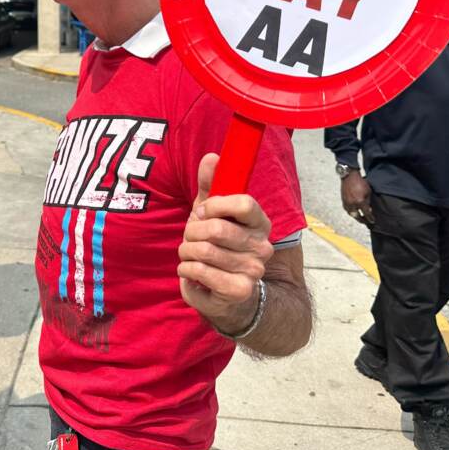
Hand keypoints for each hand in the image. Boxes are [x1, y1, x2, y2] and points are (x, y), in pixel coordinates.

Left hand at [178, 153, 272, 333]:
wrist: (227, 293)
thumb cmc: (218, 245)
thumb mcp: (212, 213)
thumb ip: (211, 184)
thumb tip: (212, 156)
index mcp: (260, 222)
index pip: (243, 203)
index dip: (215, 205)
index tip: (203, 211)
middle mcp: (262, 246)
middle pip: (215, 228)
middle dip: (192, 231)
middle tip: (191, 237)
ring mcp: (253, 270)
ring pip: (202, 250)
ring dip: (186, 252)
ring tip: (190, 255)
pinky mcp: (238, 291)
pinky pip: (199, 272)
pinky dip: (186, 270)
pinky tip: (191, 272)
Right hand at [341, 171, 373, 223]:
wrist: (349, 176)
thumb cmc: (360, 182)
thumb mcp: (368, 192)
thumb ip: (368, 202)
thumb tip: (369, 210)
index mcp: (360, 202)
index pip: (366, 214)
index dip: (370, 218)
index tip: (372, 221)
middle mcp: (352, 204)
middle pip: (357, 216)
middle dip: (362, 220)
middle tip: (366, 222)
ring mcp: (347, 203)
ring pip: (351, 214)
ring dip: (356, 217)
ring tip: (360, 217)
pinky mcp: (343, 200)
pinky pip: (347, 209)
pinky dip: (351, 212)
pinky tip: (354, 211)